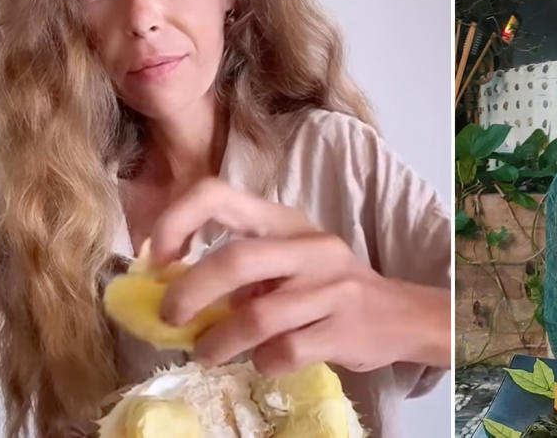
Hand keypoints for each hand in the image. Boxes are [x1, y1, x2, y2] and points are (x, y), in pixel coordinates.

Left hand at [151, 179, 448, 375]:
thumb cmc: (327, 287)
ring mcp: (331, 287)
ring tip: (206, 354)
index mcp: (286, 220)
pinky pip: (286, 351)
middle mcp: (310, 246)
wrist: (398, 315)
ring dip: (218, 342)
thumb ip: (239, 267)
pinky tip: (262, 361)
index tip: (158, 260)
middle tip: (169, 318)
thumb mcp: (288, 260)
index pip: (218, 194)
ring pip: (258, 316)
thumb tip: (166, 289)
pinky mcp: (344, 329)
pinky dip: (262, 361)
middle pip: (236, 259)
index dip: (176, 222)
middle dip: (189, 293)